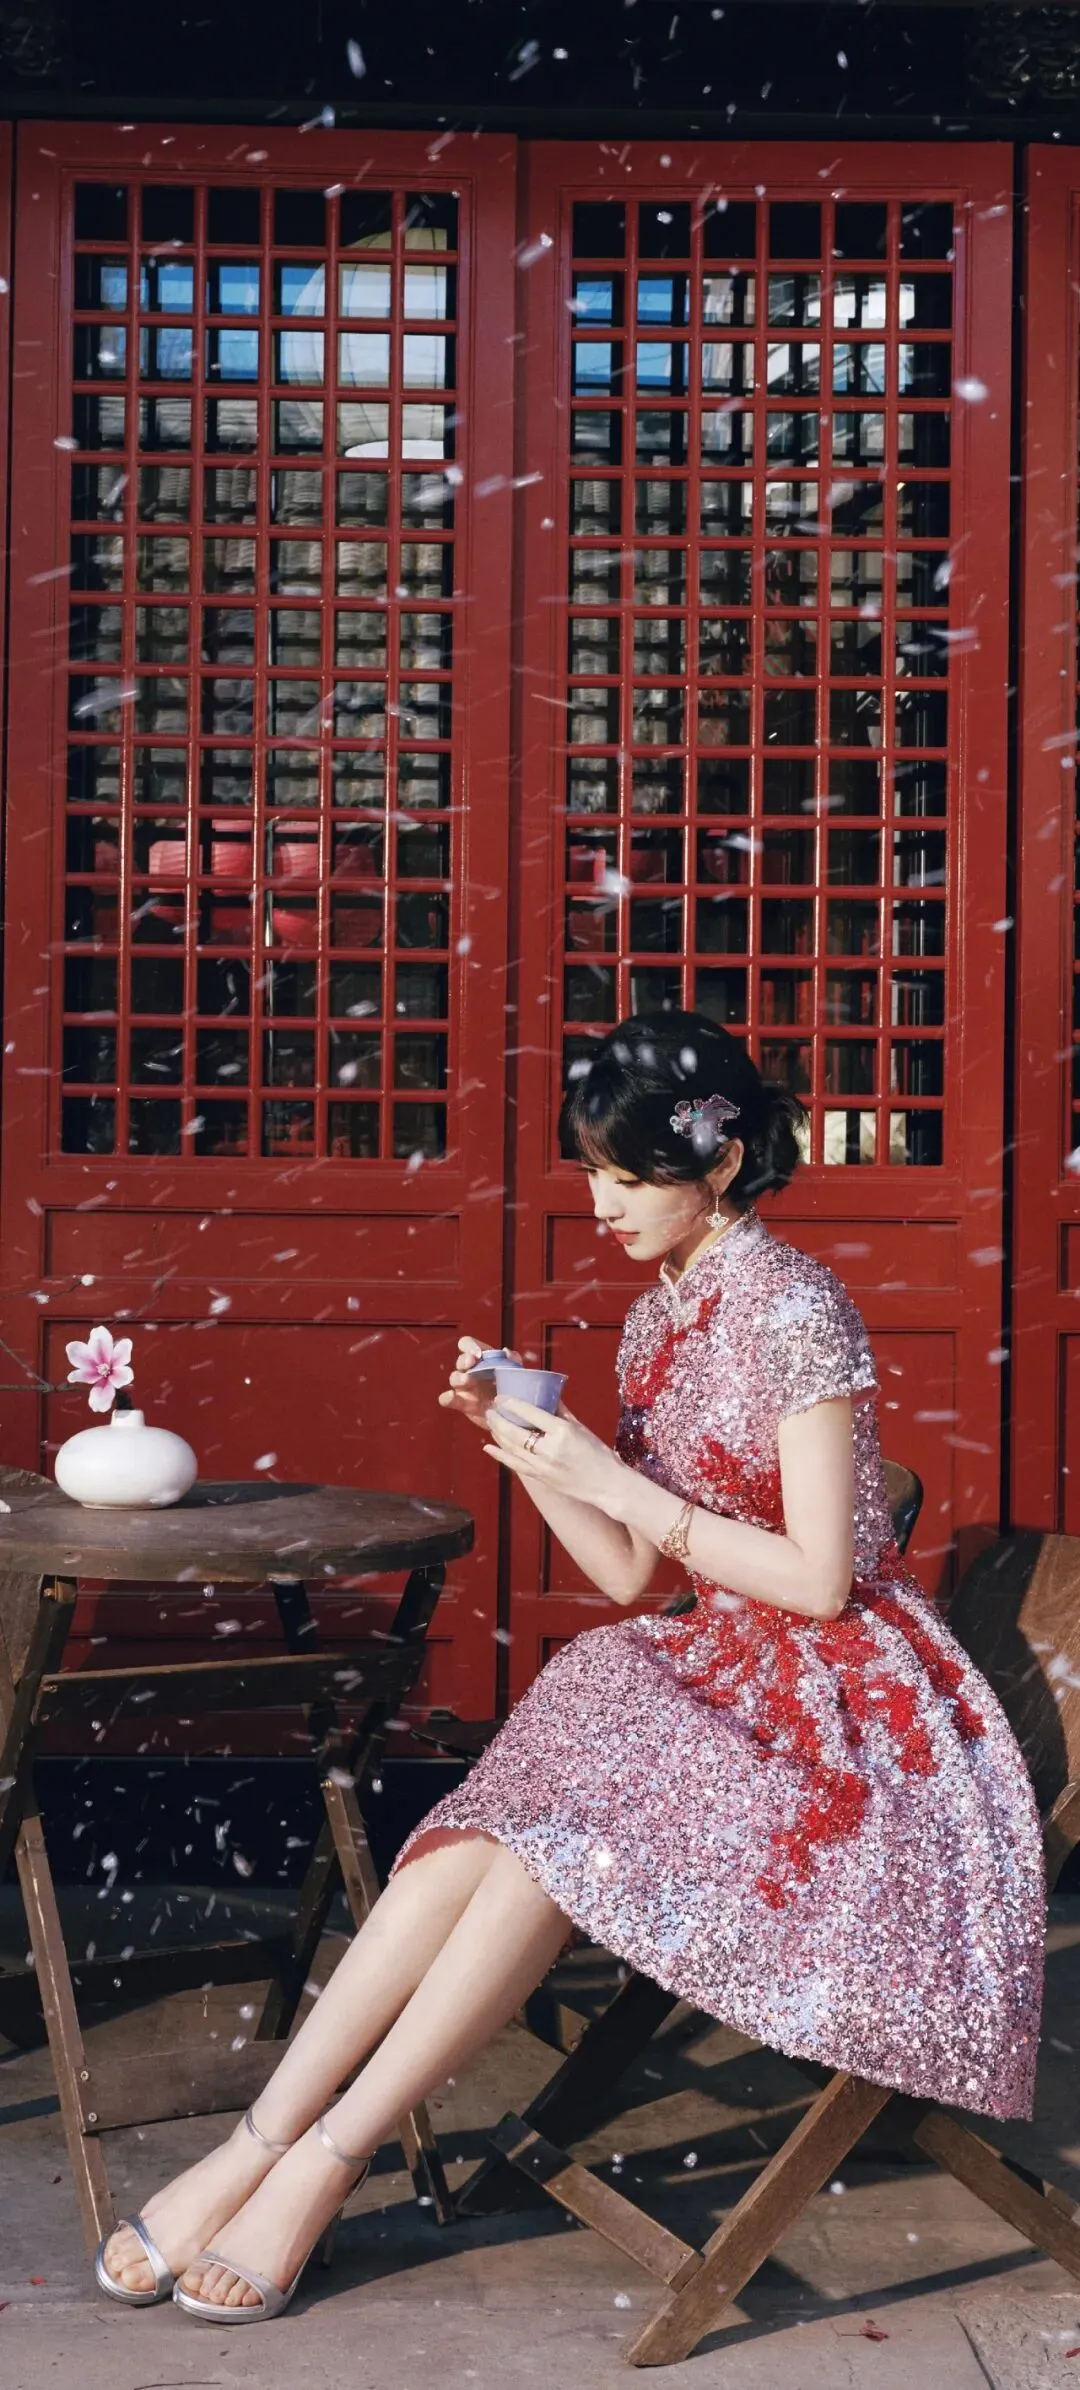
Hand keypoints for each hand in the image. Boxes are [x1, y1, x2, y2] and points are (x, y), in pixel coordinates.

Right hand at [437, 1336, 523, 1435]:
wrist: (513, 1415)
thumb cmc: (511, 1389)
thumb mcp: (515, 1373)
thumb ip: (513, 1361)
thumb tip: (506, 1352)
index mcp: (481, 1359)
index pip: (467, 1345)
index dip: (470, 1345)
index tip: (478, 1353)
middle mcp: (470, 1371)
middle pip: (460, 1361)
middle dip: (464, 1360)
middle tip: (471, 1362)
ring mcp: (465, 1388)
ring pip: (454, 1378)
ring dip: (459, 1377)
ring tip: (467, 1380)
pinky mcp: (462, 1404)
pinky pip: (449, 1400)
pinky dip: (447, 1398)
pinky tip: (450, 1396)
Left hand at [482, 1394, 627, 1517]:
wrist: (607, 1485)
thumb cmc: (598, 1454)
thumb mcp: (581, 1428)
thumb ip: (561, 1411)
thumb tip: (547, 1394)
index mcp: (562, 1431)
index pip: (530, 1413)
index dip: (512, 1404)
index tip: (501, 1397)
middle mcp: (549, 1449)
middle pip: (515, 1432)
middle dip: (498, 1419)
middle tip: (490, 1409)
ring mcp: (543, 1466)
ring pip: (511, 1448)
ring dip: (497, 1434)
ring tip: (490, 1422)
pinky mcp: (540, 1477)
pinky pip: (515, 1465)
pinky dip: (500, 1456)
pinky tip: (488, 1447)